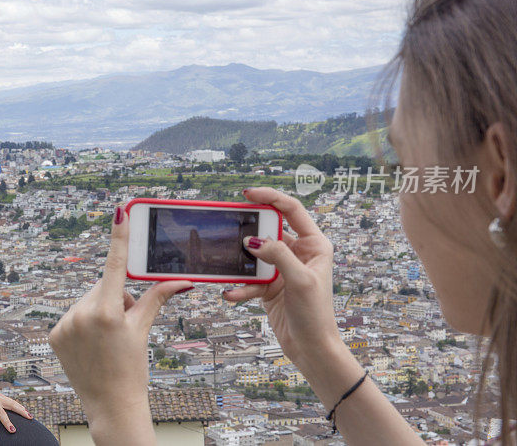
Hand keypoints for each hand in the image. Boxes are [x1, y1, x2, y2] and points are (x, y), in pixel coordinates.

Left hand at [49, 205, 191, 443]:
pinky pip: (73, 314)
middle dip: (116, 296)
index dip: (119, 236)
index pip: (115, 264)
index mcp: (107, 312)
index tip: (119, 211)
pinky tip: (90, 343)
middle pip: (103, 285)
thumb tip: (184, 280)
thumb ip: (157, 297)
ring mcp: (64, 324)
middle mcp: (82, 314)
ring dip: (99, 309)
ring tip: (106, 338)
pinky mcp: (54, 334)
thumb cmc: (132, 367)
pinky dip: (83, 322)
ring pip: (88, 299)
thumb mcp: (144, 329)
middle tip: (123, 324)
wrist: (110, 404)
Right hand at [222, 187, 342, 372]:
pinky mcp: (270, 285)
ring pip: (255, 256)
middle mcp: (299, 253)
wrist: (311, 348)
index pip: (291, 210)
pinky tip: (231, 293)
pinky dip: (240, 286)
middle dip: (249, 231)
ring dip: (241, 263)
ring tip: (228, 266)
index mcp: (314, 244)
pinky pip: (250, 278)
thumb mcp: (300, 280)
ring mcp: (283, 268)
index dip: (270, 197)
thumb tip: (253, 240)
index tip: (247, 194)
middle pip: (268, 230)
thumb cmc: (316, 314)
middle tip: (230, 227)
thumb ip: (277, 255)